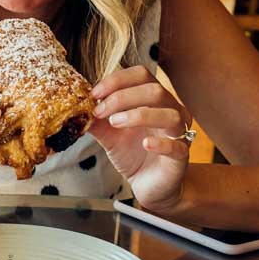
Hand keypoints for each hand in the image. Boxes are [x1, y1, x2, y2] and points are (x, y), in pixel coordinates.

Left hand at [89, 66, 192, 210]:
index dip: (117, 80)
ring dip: (139, 115)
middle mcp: (171, 110)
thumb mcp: (109, 135)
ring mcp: (179, 133)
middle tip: (100, 111)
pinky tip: (145, 144)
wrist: (148, 185)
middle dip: (122, 97)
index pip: (141, 75)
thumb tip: (77, 107)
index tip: (94, 93)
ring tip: (115, 123)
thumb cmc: (134, 154)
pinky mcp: (181, 157)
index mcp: (154, 99)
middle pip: (155, 90)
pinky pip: (176, 146)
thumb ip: (96, 120)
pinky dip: (161, 143)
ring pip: (169, 114)